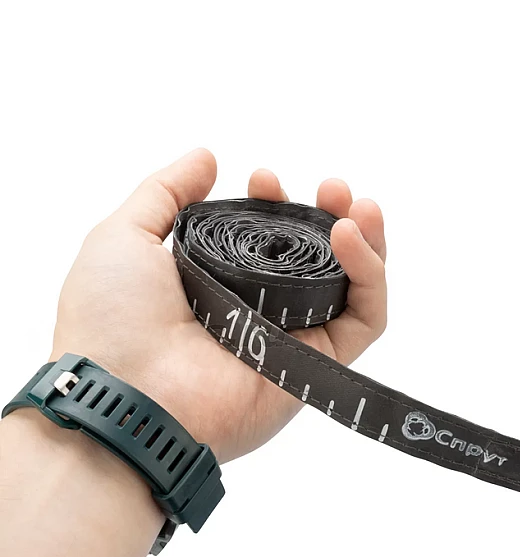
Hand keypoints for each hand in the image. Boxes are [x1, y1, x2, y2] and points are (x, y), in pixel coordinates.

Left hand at [51, 149, 386, 462]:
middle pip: (316, 259)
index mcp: (219, 280)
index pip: (266, 237)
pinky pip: (364, 320)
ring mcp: (290, 337)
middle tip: (332, 189)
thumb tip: (208, 157)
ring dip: (366, 241)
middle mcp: (258, 309)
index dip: (273, 202)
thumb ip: (165, 192)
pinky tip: (353, 238)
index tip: (262, 180)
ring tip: (358, 207)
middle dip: (330, 215)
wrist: (126, 398)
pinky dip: (370, 276)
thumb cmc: (111, 320)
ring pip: (350, 286)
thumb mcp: (125, 236)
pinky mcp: (317, 364)